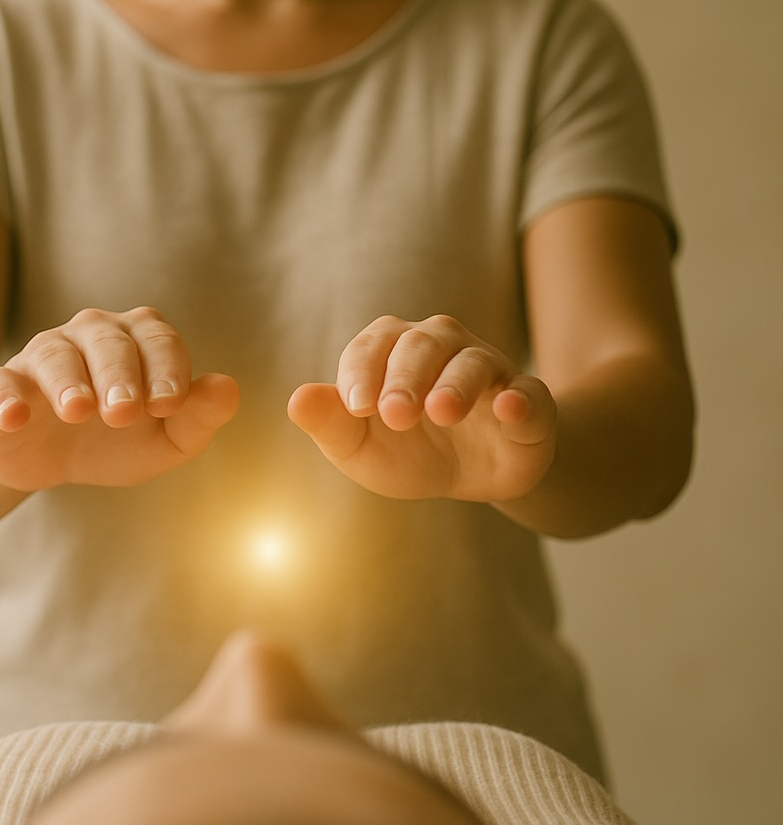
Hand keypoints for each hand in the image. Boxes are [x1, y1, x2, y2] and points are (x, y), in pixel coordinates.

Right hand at [0, 307, 238, 490]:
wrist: (50, 464)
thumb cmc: (117, 442)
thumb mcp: (166, 440)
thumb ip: (198, 417)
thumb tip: (228, 389)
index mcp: (138, 341)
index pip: (159, 340)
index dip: (166, 369)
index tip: (168, 403)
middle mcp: (89, 336)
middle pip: (108, 341)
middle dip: (119, 375)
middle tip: (123, 413)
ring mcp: (41, 357)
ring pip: (54, 354)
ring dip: (68, 381)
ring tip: (78, 411)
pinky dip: (5, 398)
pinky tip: (15, 417)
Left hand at [287, 315, 556, 501]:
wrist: (470, 479)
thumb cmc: (406, 451)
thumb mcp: (360, 447)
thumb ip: (330, 424)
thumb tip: (296, 400)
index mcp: (393, 349)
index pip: (371, 347)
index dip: (362, 374)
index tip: (357, 408)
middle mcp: (442, 346)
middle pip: (421, 345)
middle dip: (405, 378)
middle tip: (395, 415)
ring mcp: (488, 369)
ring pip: (472, 362)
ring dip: (455, 384)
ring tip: (442, 412)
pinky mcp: (527, 400)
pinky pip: (528, 392)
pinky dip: (520, 399)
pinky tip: (510, 407)